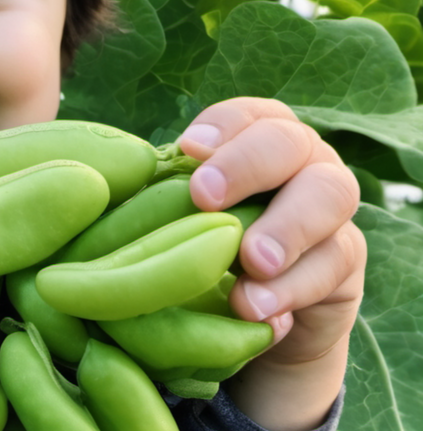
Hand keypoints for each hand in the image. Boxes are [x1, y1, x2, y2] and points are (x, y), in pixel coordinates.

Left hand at [178, 98, 365, 430]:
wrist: (250, 316)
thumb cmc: (198, 251)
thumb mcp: (173, 222)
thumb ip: (151, 200)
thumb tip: (88, 187)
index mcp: (254, 139)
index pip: (247, 114)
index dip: (221, 127)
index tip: (186, 151)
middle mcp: (299, 162)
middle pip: (290, 142)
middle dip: (248, 165)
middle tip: (204, 197)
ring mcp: (328, 209)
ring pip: (331, 195)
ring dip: (286, 228)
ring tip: (251, 262)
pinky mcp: (342, 263)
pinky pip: (333, 264)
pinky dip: (295, 287)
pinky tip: (258, 309)